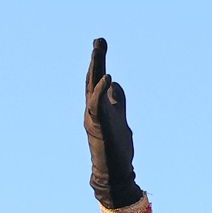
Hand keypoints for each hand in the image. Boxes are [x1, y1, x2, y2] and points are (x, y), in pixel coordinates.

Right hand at [84, 38, 142, 208]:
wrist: (114, 172)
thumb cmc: (116, 148)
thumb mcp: (120, 119)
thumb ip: (117, 102)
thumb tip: (115, 84)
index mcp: (98, 107)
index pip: (96, 80)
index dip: (98, 62)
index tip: (100, 43)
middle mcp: (92, 110)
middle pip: (92, 80)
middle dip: (96, 59)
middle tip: (99, 39)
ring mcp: (94, 118)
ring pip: (92, 89)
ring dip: (96, 69)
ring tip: (99, 50)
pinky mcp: (99, 127)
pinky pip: (98, 106)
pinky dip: (101, 91)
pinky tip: (108, 78)